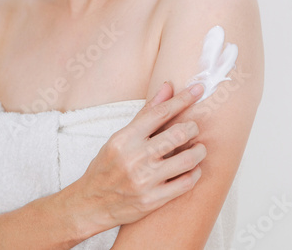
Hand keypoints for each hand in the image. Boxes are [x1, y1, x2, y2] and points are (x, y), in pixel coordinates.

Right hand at [69, 82, 206, 236]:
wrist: (91, 204)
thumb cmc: (108, 166)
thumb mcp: (120, 137)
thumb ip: (146, 113)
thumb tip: (168, 86)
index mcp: (125, 139)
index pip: (160, 113)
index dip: (183, 99)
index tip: (198, 89)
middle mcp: (134, 158)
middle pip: (178, 135)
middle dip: (193, 128)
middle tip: (193, 129)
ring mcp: (144, 181)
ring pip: (187, 160)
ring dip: (199, 151)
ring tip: (198, 149)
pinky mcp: (152, 200)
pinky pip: (186, 183)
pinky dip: (195, 173)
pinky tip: (193, 169)